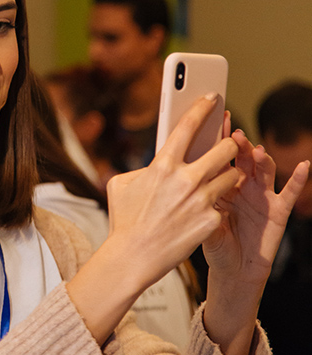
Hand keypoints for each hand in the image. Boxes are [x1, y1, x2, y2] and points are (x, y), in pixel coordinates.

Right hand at [106, 94, 239, 291]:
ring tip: (220, 178)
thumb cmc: (124, 220)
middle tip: (227, 146)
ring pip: (232, 175)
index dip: (202, 107)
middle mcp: (185, 179)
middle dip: (229, 144)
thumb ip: (143, 167)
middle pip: (224, 148)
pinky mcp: (211, 220)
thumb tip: (157, 160)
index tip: (213, 97)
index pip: (188, 125)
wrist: (133, 257)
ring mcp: (201, 200)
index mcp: (162, 165)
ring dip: (228, 174)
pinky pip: (224, 203)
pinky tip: (208, 208)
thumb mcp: (122, 184)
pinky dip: (219, 203)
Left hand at [203, 126, 308, 290]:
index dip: (221, 140)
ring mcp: (262, 196)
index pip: (222, 157)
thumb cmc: (215, 246)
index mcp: (222, 184)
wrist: (233, 271)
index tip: (217, 121)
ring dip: (262, 159)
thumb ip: (199, 209)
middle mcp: (243, 185)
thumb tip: (186, 194)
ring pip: (265, 170)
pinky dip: (298, 179)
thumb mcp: (202, 225)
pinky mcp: (279, 210)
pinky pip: (290, 192)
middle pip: (243, 158)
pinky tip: (303, 166)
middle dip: (240, 145)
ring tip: (257, 151)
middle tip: (235, 135)